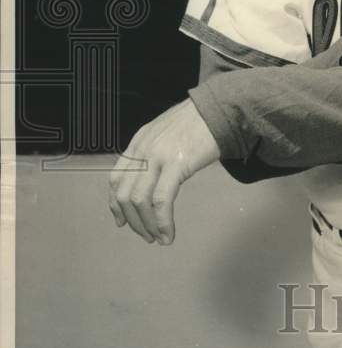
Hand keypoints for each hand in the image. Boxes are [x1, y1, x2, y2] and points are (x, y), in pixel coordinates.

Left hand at [109, 98, 220, 244]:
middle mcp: (143, 149)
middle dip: (133, 221)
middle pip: (125, 194)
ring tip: (158, 238)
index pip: (116, 178)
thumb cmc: (199, 121)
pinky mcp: (176, 164)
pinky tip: (168, 233)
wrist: (219, 108)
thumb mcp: (167, 132)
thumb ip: (155, 151)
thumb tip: (152, 177)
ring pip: (140, 201)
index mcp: (139, 141)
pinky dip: (162, 222)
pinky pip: (162, 201)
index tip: (122, 221)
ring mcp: (158, 156)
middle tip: (145, 236)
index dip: (115, 204)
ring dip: (148, 225)